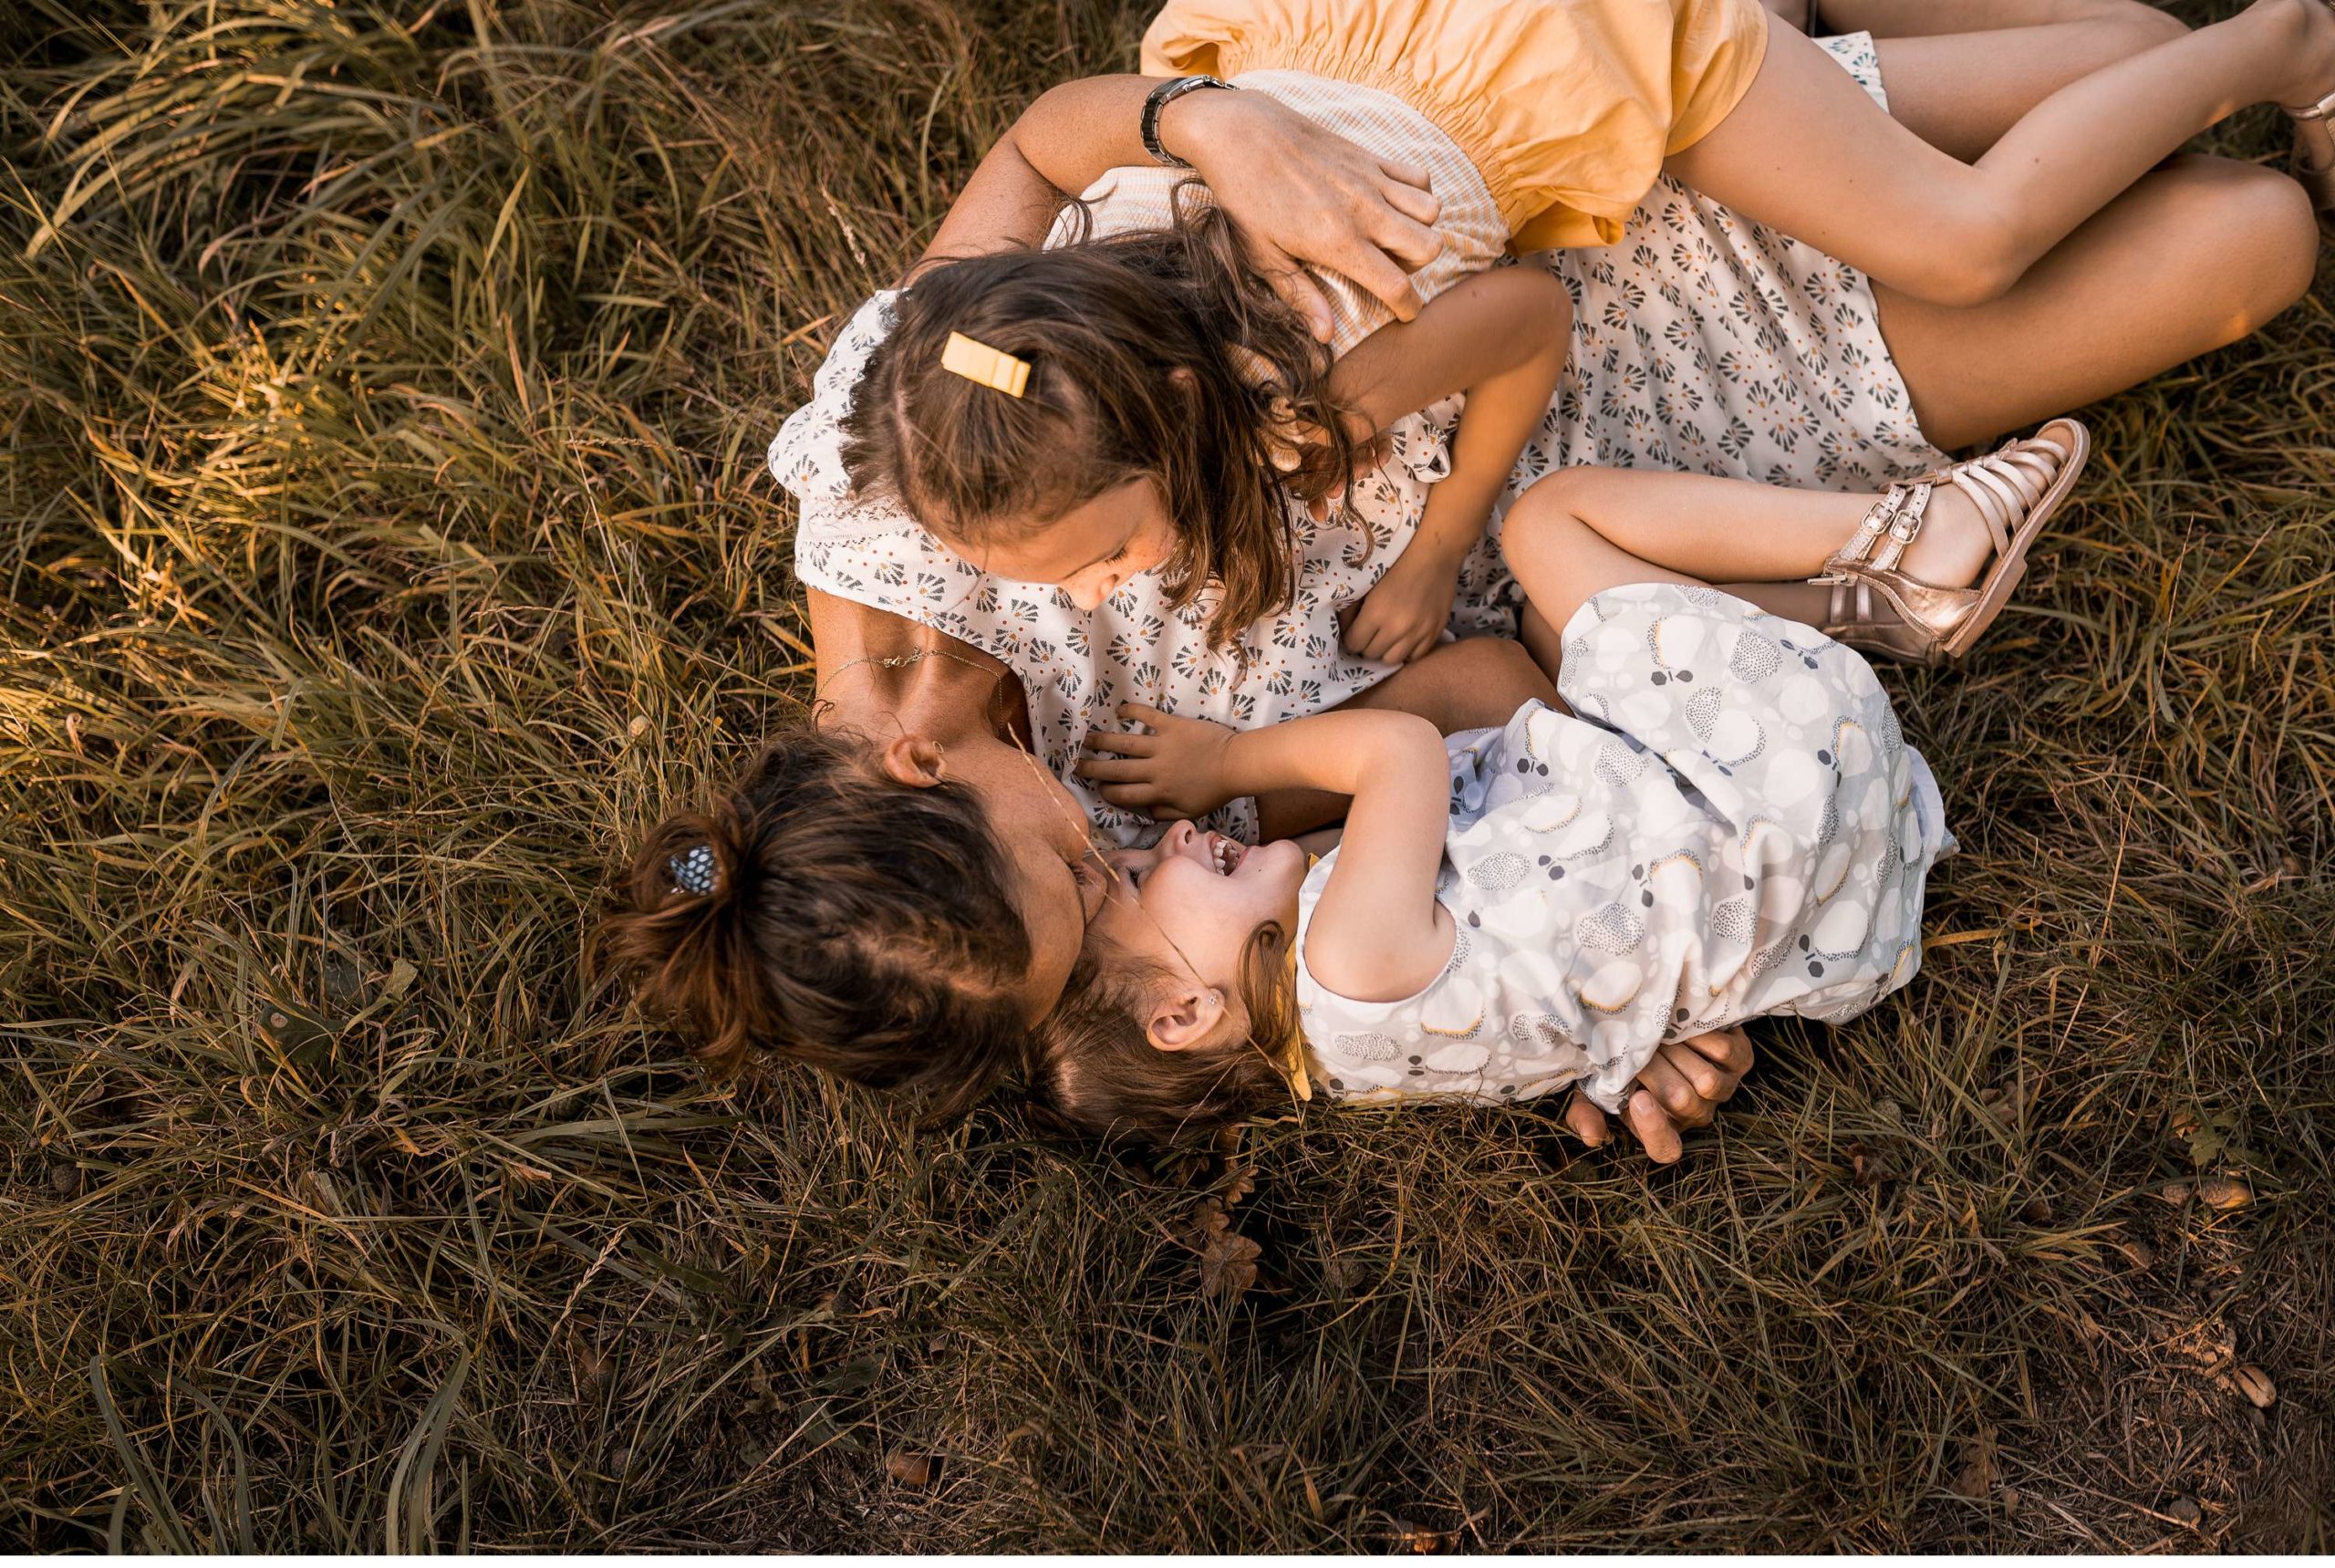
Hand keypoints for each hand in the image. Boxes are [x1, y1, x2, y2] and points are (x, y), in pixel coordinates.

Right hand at [1076, 702, 1238, 820]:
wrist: (1236, 765)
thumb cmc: (1213, 791)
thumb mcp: (1188, 812)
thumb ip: (1163, 813)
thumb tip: (1142, 812)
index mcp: (1158, 792)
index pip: (1124, 795)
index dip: (1107, 792)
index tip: (1098, 788)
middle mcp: (1155, 769)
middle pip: (1117, 770)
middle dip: (1093, 768)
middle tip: (1077, 764)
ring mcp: (1162, 745)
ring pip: (1125, 743)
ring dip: (1103, 740)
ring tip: (1086, 739)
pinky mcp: (1172, 725)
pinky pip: (1147, 716)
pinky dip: (1132, 711)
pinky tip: (1120, 710)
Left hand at [1162, 89, 1443, 339]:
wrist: (1239, 132)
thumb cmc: (1243, 198)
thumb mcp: (1262, 256)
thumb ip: (1299, 296)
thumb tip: (1326, 336)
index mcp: (1337, 242)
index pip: (1396, 285)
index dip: (1408, 308)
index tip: (1404, 314)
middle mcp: (1364, 211)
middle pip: (1429, 247)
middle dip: (1418, 269)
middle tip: (1390, 269)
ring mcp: (1370, 180)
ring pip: (1432, 210)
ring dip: (1421, 229)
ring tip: (1393, 236)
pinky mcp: (1369, 156)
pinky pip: (1419, 175)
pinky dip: (1419, 193)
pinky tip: (1392, 203)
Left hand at [1343, 549, 1460, 665]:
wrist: (1435, 555)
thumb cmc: (1397, 564)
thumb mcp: (1368, 583)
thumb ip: (1352, 608)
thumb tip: (1344, 628)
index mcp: (1376, 613)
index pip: (1354, 644)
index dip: (1351, 638)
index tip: (1354, 632)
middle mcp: (1396, 628)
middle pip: (1371, 654)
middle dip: (1367, 645)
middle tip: (1370, 633)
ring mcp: (1418, 633)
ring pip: (1392, 660)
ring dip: (1386, 651)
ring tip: (1387, 638)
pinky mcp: (1434, 633)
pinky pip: (1415, 656)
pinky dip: (1407, 651)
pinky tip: (1405, 639)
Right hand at [1562, 1027, 1753, 1163]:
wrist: (1659, 1022)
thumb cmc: (1627, 1059)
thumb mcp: (1596, 1085)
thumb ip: (1586, 1112)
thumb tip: (1593, 1137)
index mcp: (1663, 1126)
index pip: (1665, 1149)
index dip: (1654, 1129)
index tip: (1638, 1099)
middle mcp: (1696, 1113)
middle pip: (1682, 1102)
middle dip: (1656, 1069)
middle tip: (1639, 1045)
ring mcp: (1723, 1089)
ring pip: (1706, 1082)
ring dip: (1678, 1052)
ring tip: (1659, 1033)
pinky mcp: (1741, 1061)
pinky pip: (1723, 1053)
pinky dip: (1699, 1036)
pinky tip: (1682, 1024)